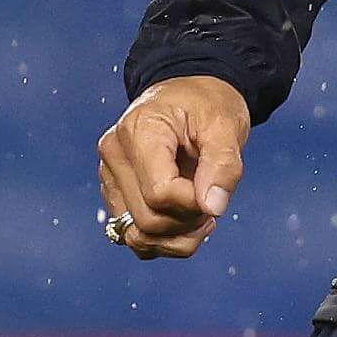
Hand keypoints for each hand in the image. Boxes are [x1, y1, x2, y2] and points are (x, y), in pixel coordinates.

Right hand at [96, 74, 250, 259]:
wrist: (191, 96)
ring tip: (202, 216)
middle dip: (189, 222)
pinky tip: (185, 222)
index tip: (216, 191)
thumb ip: (223, 166)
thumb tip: (213, 207)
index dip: (194, 203)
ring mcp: (110, 175)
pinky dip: (164, 241)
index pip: (160, 193)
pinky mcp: (115, 192)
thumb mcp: (226, 126)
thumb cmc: (208, 106)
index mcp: (138, 130)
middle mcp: (114, 154)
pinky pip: (133, 236)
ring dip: (177, 238)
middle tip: (213, 201)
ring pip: (137, 236)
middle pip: (148, 219)